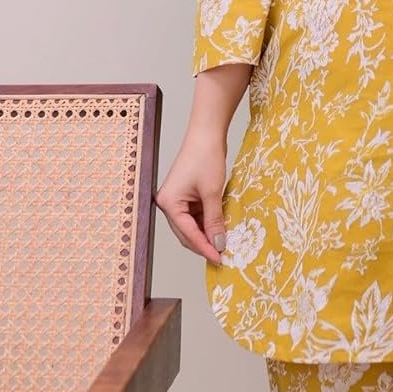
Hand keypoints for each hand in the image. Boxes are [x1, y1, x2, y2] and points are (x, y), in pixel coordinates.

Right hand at [155, 130, 227, 265]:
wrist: (207, 133)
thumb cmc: (206, 157)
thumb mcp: (213, 193)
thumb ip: (215, 221)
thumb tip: (218, 244)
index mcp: (169, 203)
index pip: (187, 234)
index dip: (204, 248)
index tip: (219, 259)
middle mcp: (168, 203)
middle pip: (186, 233)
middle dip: (204, 244)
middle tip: (222, 256)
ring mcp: (177, 199)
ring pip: (192, 225)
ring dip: (207, 234)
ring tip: (224, 244)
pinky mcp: (186, 195)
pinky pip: (197, 215)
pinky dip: (208, 222)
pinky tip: (221, 228)